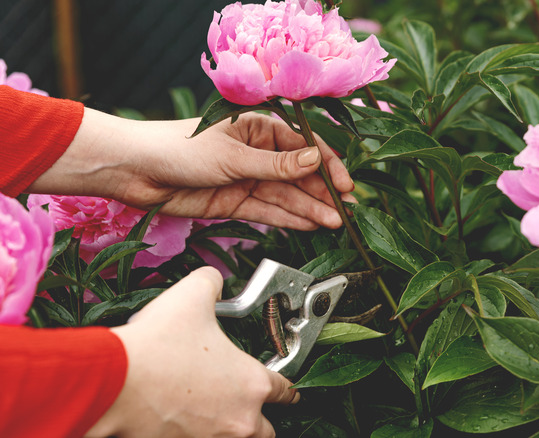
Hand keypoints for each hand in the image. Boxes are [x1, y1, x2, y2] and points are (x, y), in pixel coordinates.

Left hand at [29, 108, 355, 229]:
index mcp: (259, 129)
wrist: (136, 171)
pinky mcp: (235, 202)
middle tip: (345, 212)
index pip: (304, 148)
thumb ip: (277, 165)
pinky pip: (269, 211)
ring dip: (310, 209)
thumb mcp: (234, 156)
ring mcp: (247, 179)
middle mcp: (257, 153)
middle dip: (323, 194)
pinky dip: (289, 219)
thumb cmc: (180, 148)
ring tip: (335, 223)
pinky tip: (310, 225)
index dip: (327, 166)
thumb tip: (316, 161)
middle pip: (299, 175)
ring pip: (287, 196)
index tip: (345, 186)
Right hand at [86, 267, 298, 436]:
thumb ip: (211, 283)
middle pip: (265, 431)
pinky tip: (182, 420)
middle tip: (249, 408)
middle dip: (259, 420)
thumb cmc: (155, 345)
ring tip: (215, 416)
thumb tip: (213, 278)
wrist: (112, 383)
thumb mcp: (192, 296)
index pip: (285, 390)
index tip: (289, 391)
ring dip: (230, 431)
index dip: (288, 387)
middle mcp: (238, 419)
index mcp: (251, 383)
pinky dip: (196, 434)